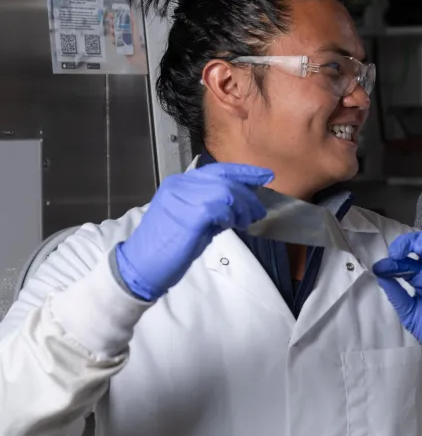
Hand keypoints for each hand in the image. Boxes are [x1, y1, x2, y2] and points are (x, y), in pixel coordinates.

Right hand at [115, 163, 272, 300]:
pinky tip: (230, 226)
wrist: (142, 266)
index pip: (218, 169)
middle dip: (248, 196)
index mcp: (179, 184)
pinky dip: (230, 217)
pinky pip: (219, 208)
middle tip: (258, 213)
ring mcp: (182, 198)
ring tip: (244, 223)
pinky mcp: (188, 215)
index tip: (265, 176)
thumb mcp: (193, 220)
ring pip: (226, 192)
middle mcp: (180, 185)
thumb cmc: (168, 246)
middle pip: (226, 180)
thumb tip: (241, 204)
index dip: (244, 171)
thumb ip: (213, 207)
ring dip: (242, 208)